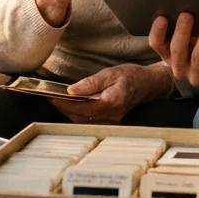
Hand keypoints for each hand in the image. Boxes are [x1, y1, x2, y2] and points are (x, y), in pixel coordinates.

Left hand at [49, 63, 169, 124]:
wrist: (146, 85)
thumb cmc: (129, 77)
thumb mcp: (110, 73)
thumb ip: (90, 83)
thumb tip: (71, 90)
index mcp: (111, 101)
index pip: (81, 106)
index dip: (64, 102)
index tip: (52, 95)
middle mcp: (111, 115)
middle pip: (79, 116)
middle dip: (63, 107)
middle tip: (52, 97)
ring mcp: (111, 122)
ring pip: (82, 121)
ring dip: (69, 112)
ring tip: (59, 100)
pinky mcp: (110, 123)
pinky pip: (89, 122)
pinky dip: (78, 115)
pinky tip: (73, 106)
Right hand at [148, 12, 198, 88]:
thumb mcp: (193, 35)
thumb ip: (186, 25)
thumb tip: (184, 3)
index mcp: (168, 54)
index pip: (157, 44)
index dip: (157, 31)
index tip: (162, 17)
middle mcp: (179, 68)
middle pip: (177, 50)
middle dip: (182, 32)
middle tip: (186, 15)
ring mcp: (195, 77)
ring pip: (198, 56)